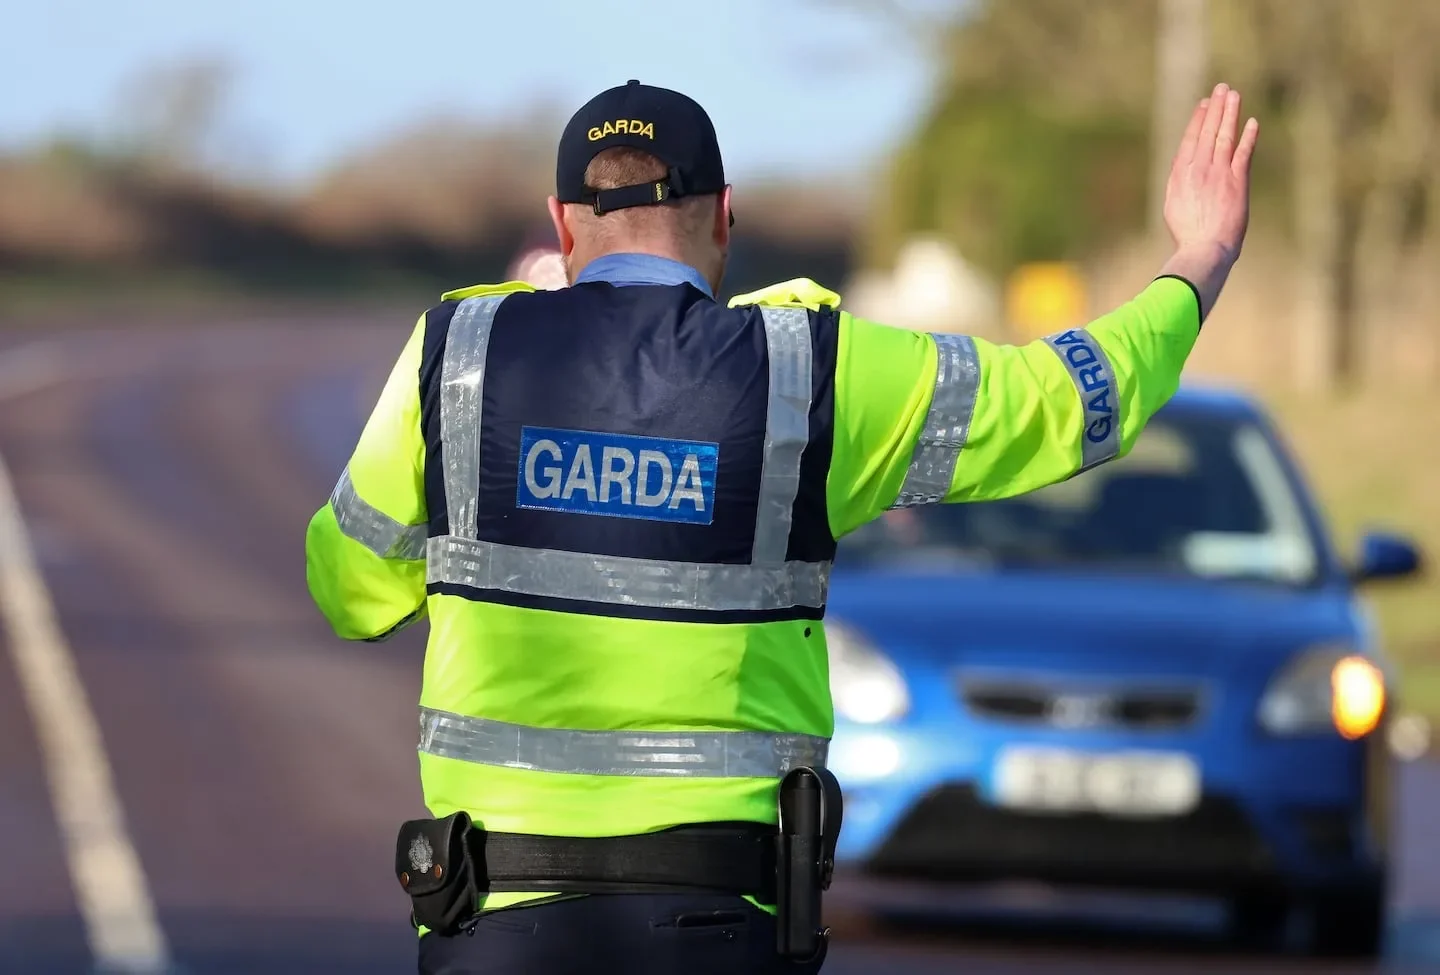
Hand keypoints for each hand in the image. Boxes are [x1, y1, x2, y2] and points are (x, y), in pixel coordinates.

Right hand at [1159, 83, 1259, 320]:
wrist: (1203, 249)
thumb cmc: (1187, 236)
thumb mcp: (1174, 207)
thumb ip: (1180, 185)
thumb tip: (1184, 172)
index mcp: (1180, 176)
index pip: (1190, 140)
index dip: (1198, 120)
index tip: (1204, 104)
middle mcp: (1198, 170)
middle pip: (1208, 132)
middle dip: (1215, 109)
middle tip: (1222, 89)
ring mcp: (1218, 174)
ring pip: (1224, 136)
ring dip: (1230, 114)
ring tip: (1234, 95)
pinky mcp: (1237, 182)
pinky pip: (1243, 153)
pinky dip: (1247, 136)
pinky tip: (1252, 122)